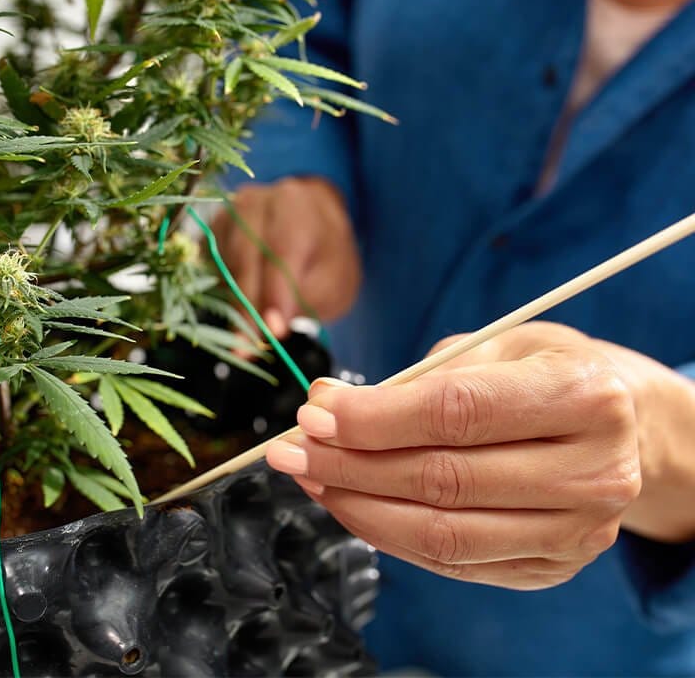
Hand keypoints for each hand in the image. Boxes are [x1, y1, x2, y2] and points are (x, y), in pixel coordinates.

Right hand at [211, 177, 360, 337]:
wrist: (311, 226)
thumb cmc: (324, 257)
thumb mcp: (332, 281)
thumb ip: (307, 299)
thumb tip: (272, 326)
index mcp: (295, 204)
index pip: (280, 250)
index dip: (274, 294)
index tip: (272, 331)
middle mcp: (256, 201)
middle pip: (244, 255)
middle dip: (247, 306)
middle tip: (247, 347)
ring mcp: (228, 213)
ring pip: (222, 262)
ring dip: (231, 302)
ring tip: (244, 336)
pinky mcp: (211, 230)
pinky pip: (208, 264)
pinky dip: (220, 291)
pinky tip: (234, 311)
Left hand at [267, 322, 694, 589]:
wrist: (621, 427)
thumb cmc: (550, 372)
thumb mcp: (496, 345)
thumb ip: (415, 377)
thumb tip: (327, 404)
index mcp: (583, 397)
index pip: (457, 413)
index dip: (374, 417)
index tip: (314, 414)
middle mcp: (592, 473)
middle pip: (443, 479)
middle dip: (350, 465)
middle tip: (291, 449)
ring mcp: (576, 532)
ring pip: (443, 534)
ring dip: (359, 507)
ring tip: (310, 478)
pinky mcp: (552, 566)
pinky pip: (454, 562)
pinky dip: (390, 534)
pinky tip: (352, 504)